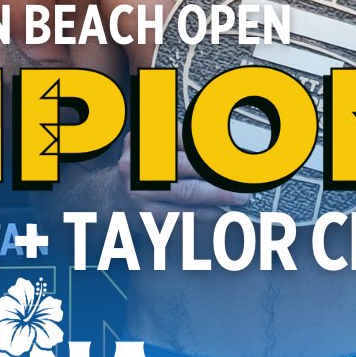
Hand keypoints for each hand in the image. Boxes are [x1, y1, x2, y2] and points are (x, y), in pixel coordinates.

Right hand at [118, 133, 251, 221]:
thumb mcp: (150, 146)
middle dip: (218, 172)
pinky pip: (184, 216)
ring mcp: (139, 193)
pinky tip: (222, 211)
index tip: (233, 152)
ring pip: (187, 194)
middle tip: (243, 176)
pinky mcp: (147, 217)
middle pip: (186, 166)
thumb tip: (220, 147)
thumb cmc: (140, 170)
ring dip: (218, 195)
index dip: (210, 146)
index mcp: (140, 141)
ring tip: (239, 196)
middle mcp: (136, 166)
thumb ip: (179, 142)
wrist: (111, 199)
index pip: (181, 139)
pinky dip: (206, 213)